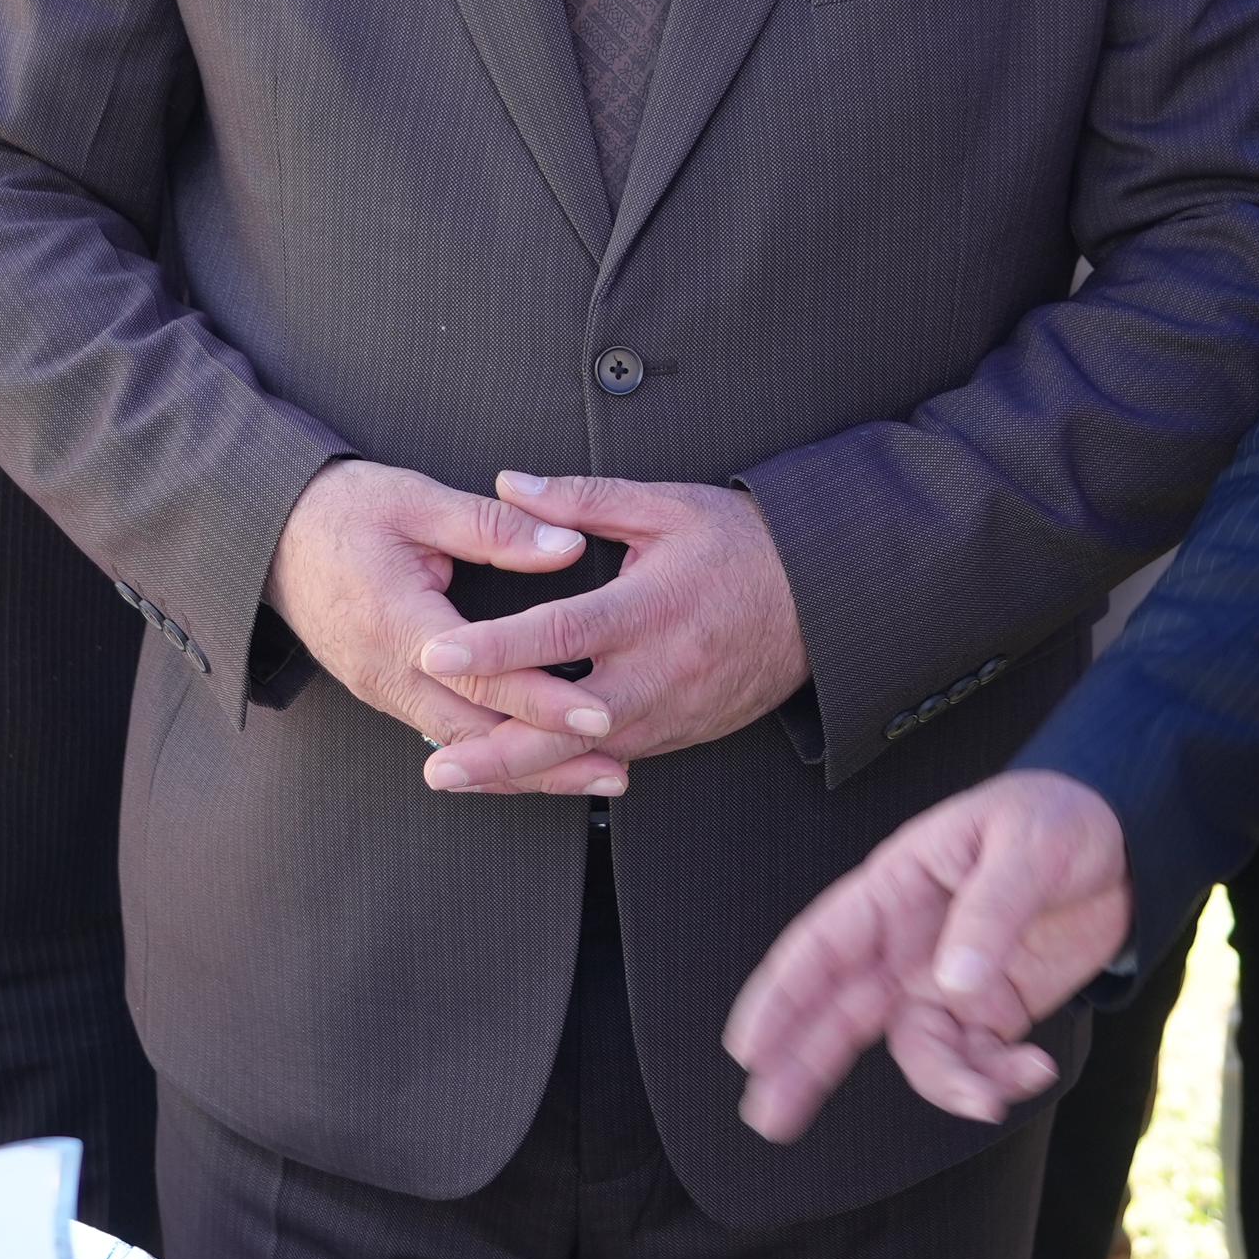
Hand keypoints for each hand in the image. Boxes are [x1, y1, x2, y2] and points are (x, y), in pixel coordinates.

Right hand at [265, 459, 621, 795]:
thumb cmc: (343, 510)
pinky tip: (541, 758)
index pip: (482, 677)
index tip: (601, 714)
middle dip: (548, 757)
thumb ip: (495, 526)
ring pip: (462, 746)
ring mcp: (382, 690)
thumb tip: (568, 545)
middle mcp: (387, 672)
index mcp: (397, 622)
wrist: (270, 535)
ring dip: (528, 765)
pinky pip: (446, 734)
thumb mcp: (416, 500)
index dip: (544, 700)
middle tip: (615, 769)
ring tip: (594, 774)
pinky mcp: (385, 694)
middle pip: (476, 734)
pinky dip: (495, 752)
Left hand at [416, 473, 809, 788]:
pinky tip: (515, 772)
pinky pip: (613, 758)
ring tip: (458, 774)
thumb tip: (508, 484)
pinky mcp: (680, 734)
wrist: (824, 600)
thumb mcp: (667, 505)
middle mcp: (658, 671)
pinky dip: (564, 767)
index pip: (560, 633)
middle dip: (498, 752)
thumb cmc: (742, 545)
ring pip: (586, 756)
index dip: (495, 648)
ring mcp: (671, 712)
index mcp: (649, 607)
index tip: (437, 655)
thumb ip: (581, 498)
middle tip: (435, 767)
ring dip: (521, 771)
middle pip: (567, 724)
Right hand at [727, 769, 1132, 1142]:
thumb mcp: (1027, 846)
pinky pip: (974, 1061)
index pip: (823, 945)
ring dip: (942, 1085)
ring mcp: (947, 981)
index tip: (747, 1046)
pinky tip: (1033, 1069)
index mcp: (897, 888)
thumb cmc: (1060, 818)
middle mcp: (909, 943)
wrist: (1129, 844)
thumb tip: (954, 985)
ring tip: (988, 1098)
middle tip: (768, 1118)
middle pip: (840, 1011)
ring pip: (915, 1051)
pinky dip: (996, 1079)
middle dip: (802, 1065)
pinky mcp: (991, 1011)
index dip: (781, 995)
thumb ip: (990, 912)